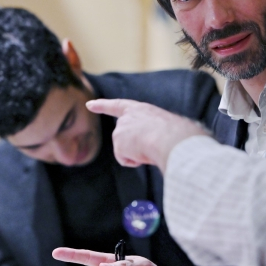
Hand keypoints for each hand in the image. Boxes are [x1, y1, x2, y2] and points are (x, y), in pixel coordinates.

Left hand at [85, 99, 207, 170]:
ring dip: (139, 154)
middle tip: (152, 147)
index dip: (103, 105)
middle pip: (124, 138)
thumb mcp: (167, 128)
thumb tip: (166, 148)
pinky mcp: (118, 141)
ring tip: (152, 148)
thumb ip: (157, 134)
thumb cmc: (176, 134)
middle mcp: (128, 116)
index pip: (119, 105)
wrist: (171, 137)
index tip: (89, 104)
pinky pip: (126, 159)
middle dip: (133, 147)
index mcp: (142, 109)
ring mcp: (121, 128)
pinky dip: (134, 161)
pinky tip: (144, 154)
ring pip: (127, 150)